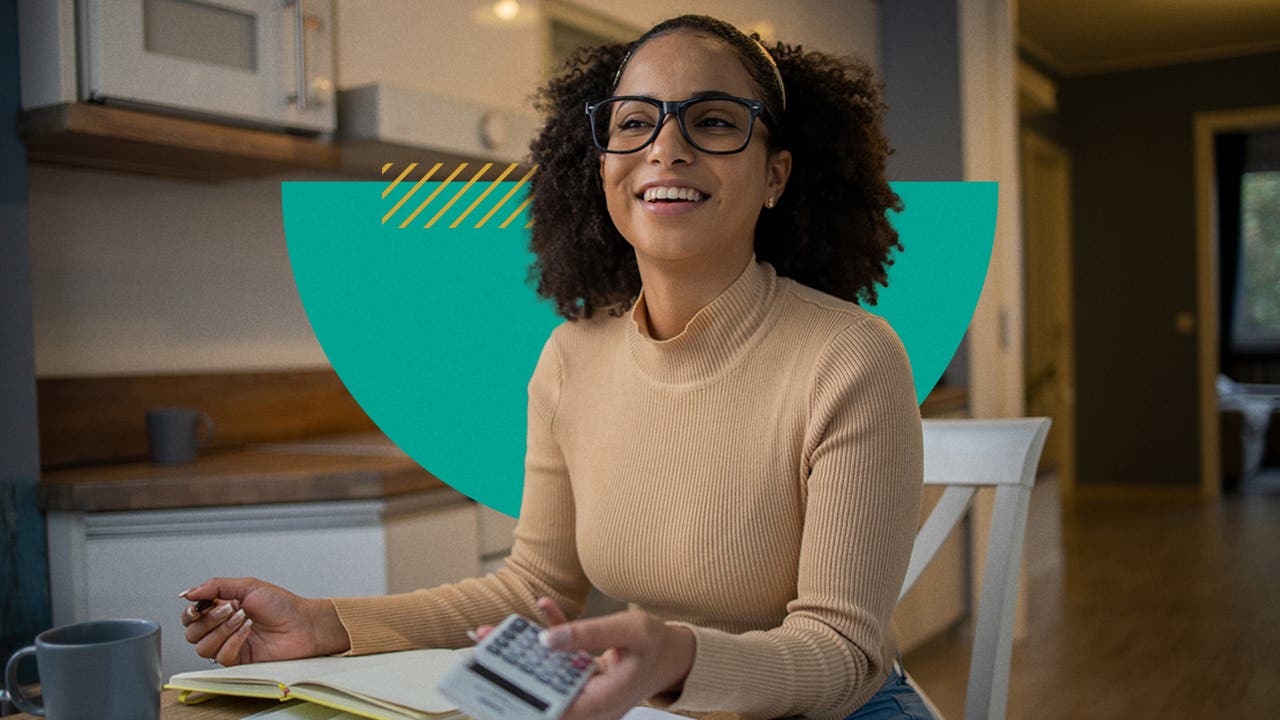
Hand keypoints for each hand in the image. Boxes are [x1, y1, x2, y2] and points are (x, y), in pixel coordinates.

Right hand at [179, 577, 349, 665]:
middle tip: (231, 608)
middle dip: (209, 619)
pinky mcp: (239, 661)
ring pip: (203, 647)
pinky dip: (234, 641)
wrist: (303, 623)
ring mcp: (229, 646)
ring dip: (222, 630)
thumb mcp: (248, 586)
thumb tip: (188, 592)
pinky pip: (222, 656)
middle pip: (192, 633)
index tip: (198, 606)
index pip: (190, 617)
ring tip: (243, 618)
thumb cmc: (282, 605)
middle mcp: (221, 629)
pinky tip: (248, 631)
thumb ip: (216, 586)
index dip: (190, 613)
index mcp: (221, 610)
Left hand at [475, 600, 694, 719]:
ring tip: (492, 632)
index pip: (551, 709)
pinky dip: (549, 635)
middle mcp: (589, 704)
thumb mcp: (629, 630)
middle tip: (480, 646)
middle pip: (540, 692)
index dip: (518, 697)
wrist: (675, 654)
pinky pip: (558, 661)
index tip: (490, 678)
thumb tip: (547, 638)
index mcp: (601, 702)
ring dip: (520, 652)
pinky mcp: (582, 678)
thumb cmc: (658, 643)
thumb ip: (589, 633)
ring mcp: (585, 693)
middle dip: (509, 670)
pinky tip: (543, 607)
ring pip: (544, 675)